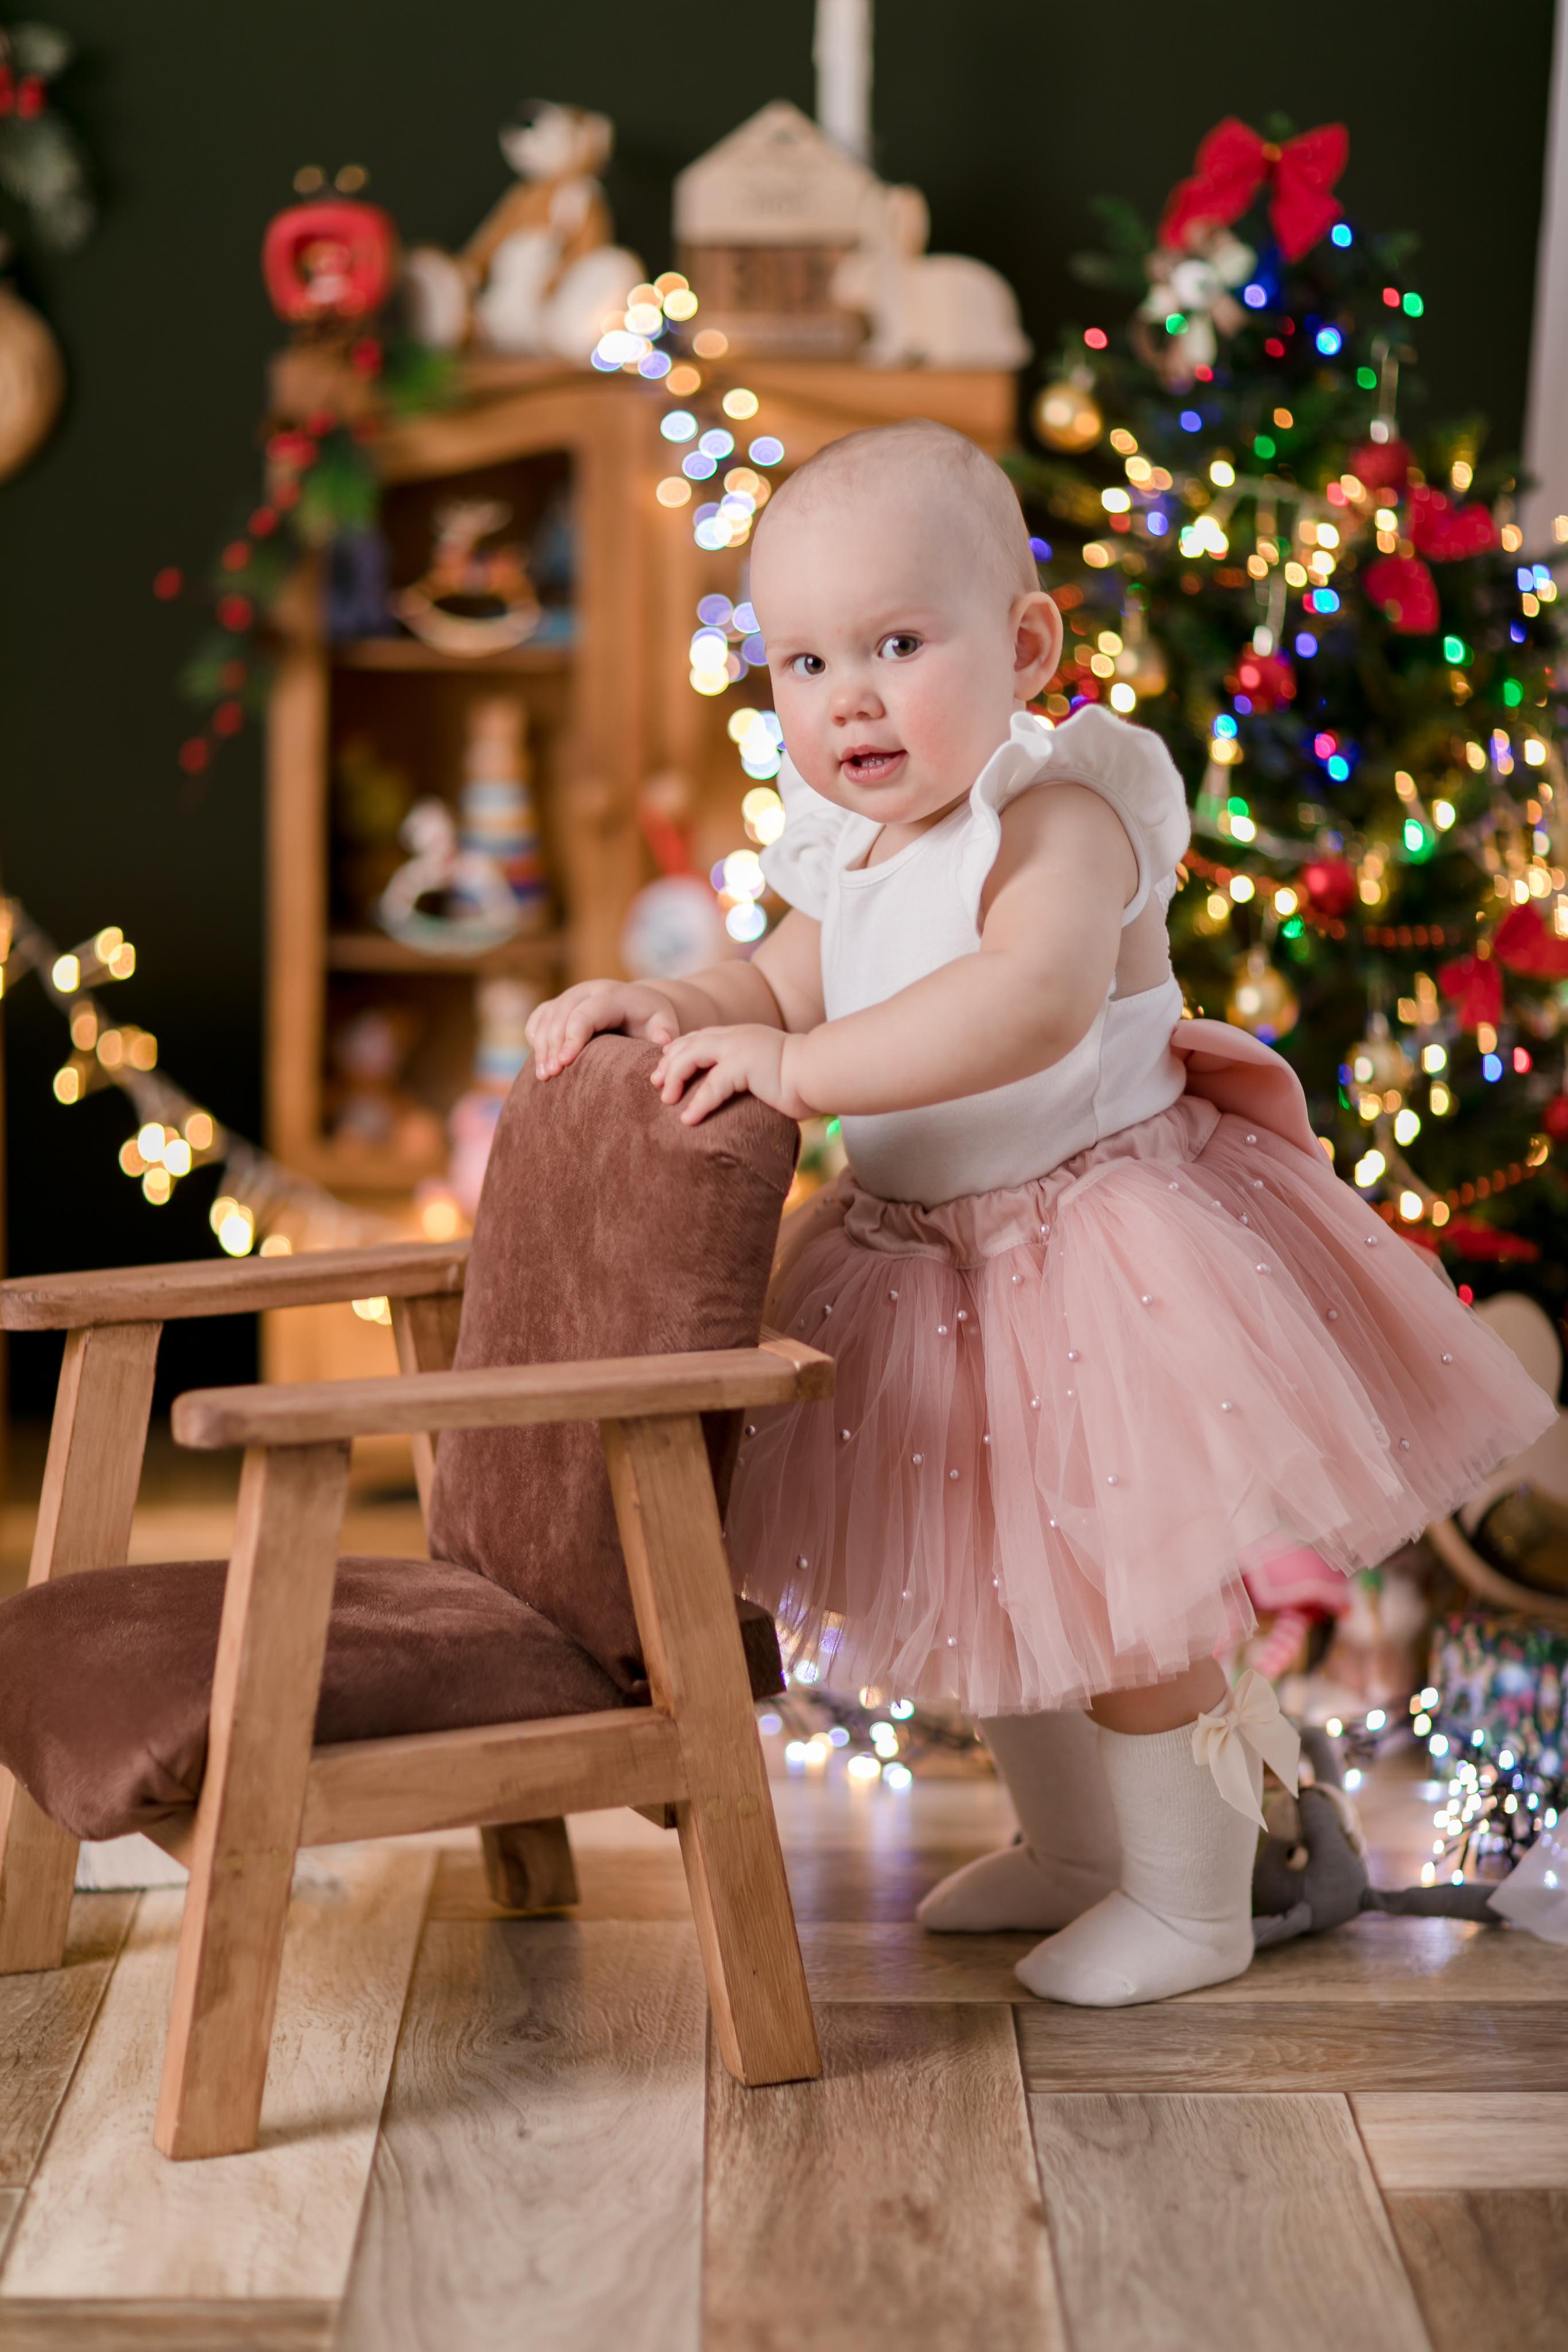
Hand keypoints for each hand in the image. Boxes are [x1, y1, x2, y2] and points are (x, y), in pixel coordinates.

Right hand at [526, 979, 681, 1078]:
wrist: (637, 1004)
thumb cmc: (651, 1020)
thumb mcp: (663, 1023)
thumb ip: (665, 1032)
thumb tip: (663, 1044)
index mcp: (611, 995)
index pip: (585, 1014)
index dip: (573, 1037)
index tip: (565, 1063)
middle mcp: (585, 990)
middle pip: (560, 1017)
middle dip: (553, 1046)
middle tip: (551, 1075)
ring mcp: (569, 996)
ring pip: (546, 1018)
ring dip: (541, 1047)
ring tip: (543, 1076)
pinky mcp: (558, 1005)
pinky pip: (539, 1019)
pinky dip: (536, 1038)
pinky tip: (539, 1061)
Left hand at [650, 1025, 814, 1124]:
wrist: (823, 1073)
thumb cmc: (801, 1079)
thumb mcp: (767, 1070)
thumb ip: (748, 1074)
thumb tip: (738, 1091)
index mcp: (740, 1036)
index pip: (700, 1037)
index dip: (678, 1051)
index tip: (663, 1069)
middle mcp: (736, 1037)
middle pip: (689, 1044)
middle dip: (668, 1064)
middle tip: (655, 1084)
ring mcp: (739, 1048)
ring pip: (692, 1057)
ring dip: (675, 1079)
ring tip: (666, 1100)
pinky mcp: (745, 1066)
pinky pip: (712, 1085)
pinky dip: (697, 1103)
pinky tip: (688, 1120)